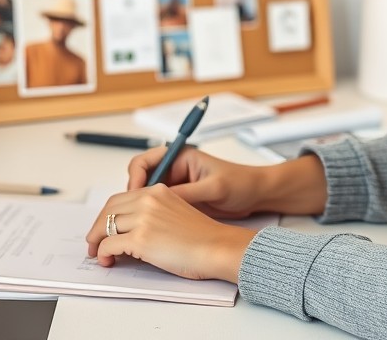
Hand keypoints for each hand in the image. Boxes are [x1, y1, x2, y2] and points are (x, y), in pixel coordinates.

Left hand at [85, 185, 255, 281]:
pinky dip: (103, 254)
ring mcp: (143, 218)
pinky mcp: (140, 239)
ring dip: (97, 241)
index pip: (120, 198)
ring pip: (104, 226)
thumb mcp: (175, 213)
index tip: (104, 227)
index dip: (108, 214)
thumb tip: (130, 230)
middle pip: (108, 209)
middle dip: (97, 227)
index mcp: (158, 191)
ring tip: (98, 253)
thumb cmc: (204, 237)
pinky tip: (108, 260)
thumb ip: (153, 214)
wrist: (218, 248)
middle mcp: (148, 200)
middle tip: (94, 241)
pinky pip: (109, 245)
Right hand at [125, 146, 268, 218]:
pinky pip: (156, 208)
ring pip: (145, 197)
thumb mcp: (213, 188)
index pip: (144, 163)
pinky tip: (149, 229)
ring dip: (138, 209)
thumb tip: (160, 200)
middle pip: (139, 180)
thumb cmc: (240, 183)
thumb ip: (187, 192)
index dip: (135, 179)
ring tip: (136, 225)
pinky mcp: (179, 202)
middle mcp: (174, 170)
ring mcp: (175, 187)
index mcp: (179, 157)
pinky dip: (149, 217)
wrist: (256, 195)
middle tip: (129, 216)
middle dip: (131, 198)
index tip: (134, 197)